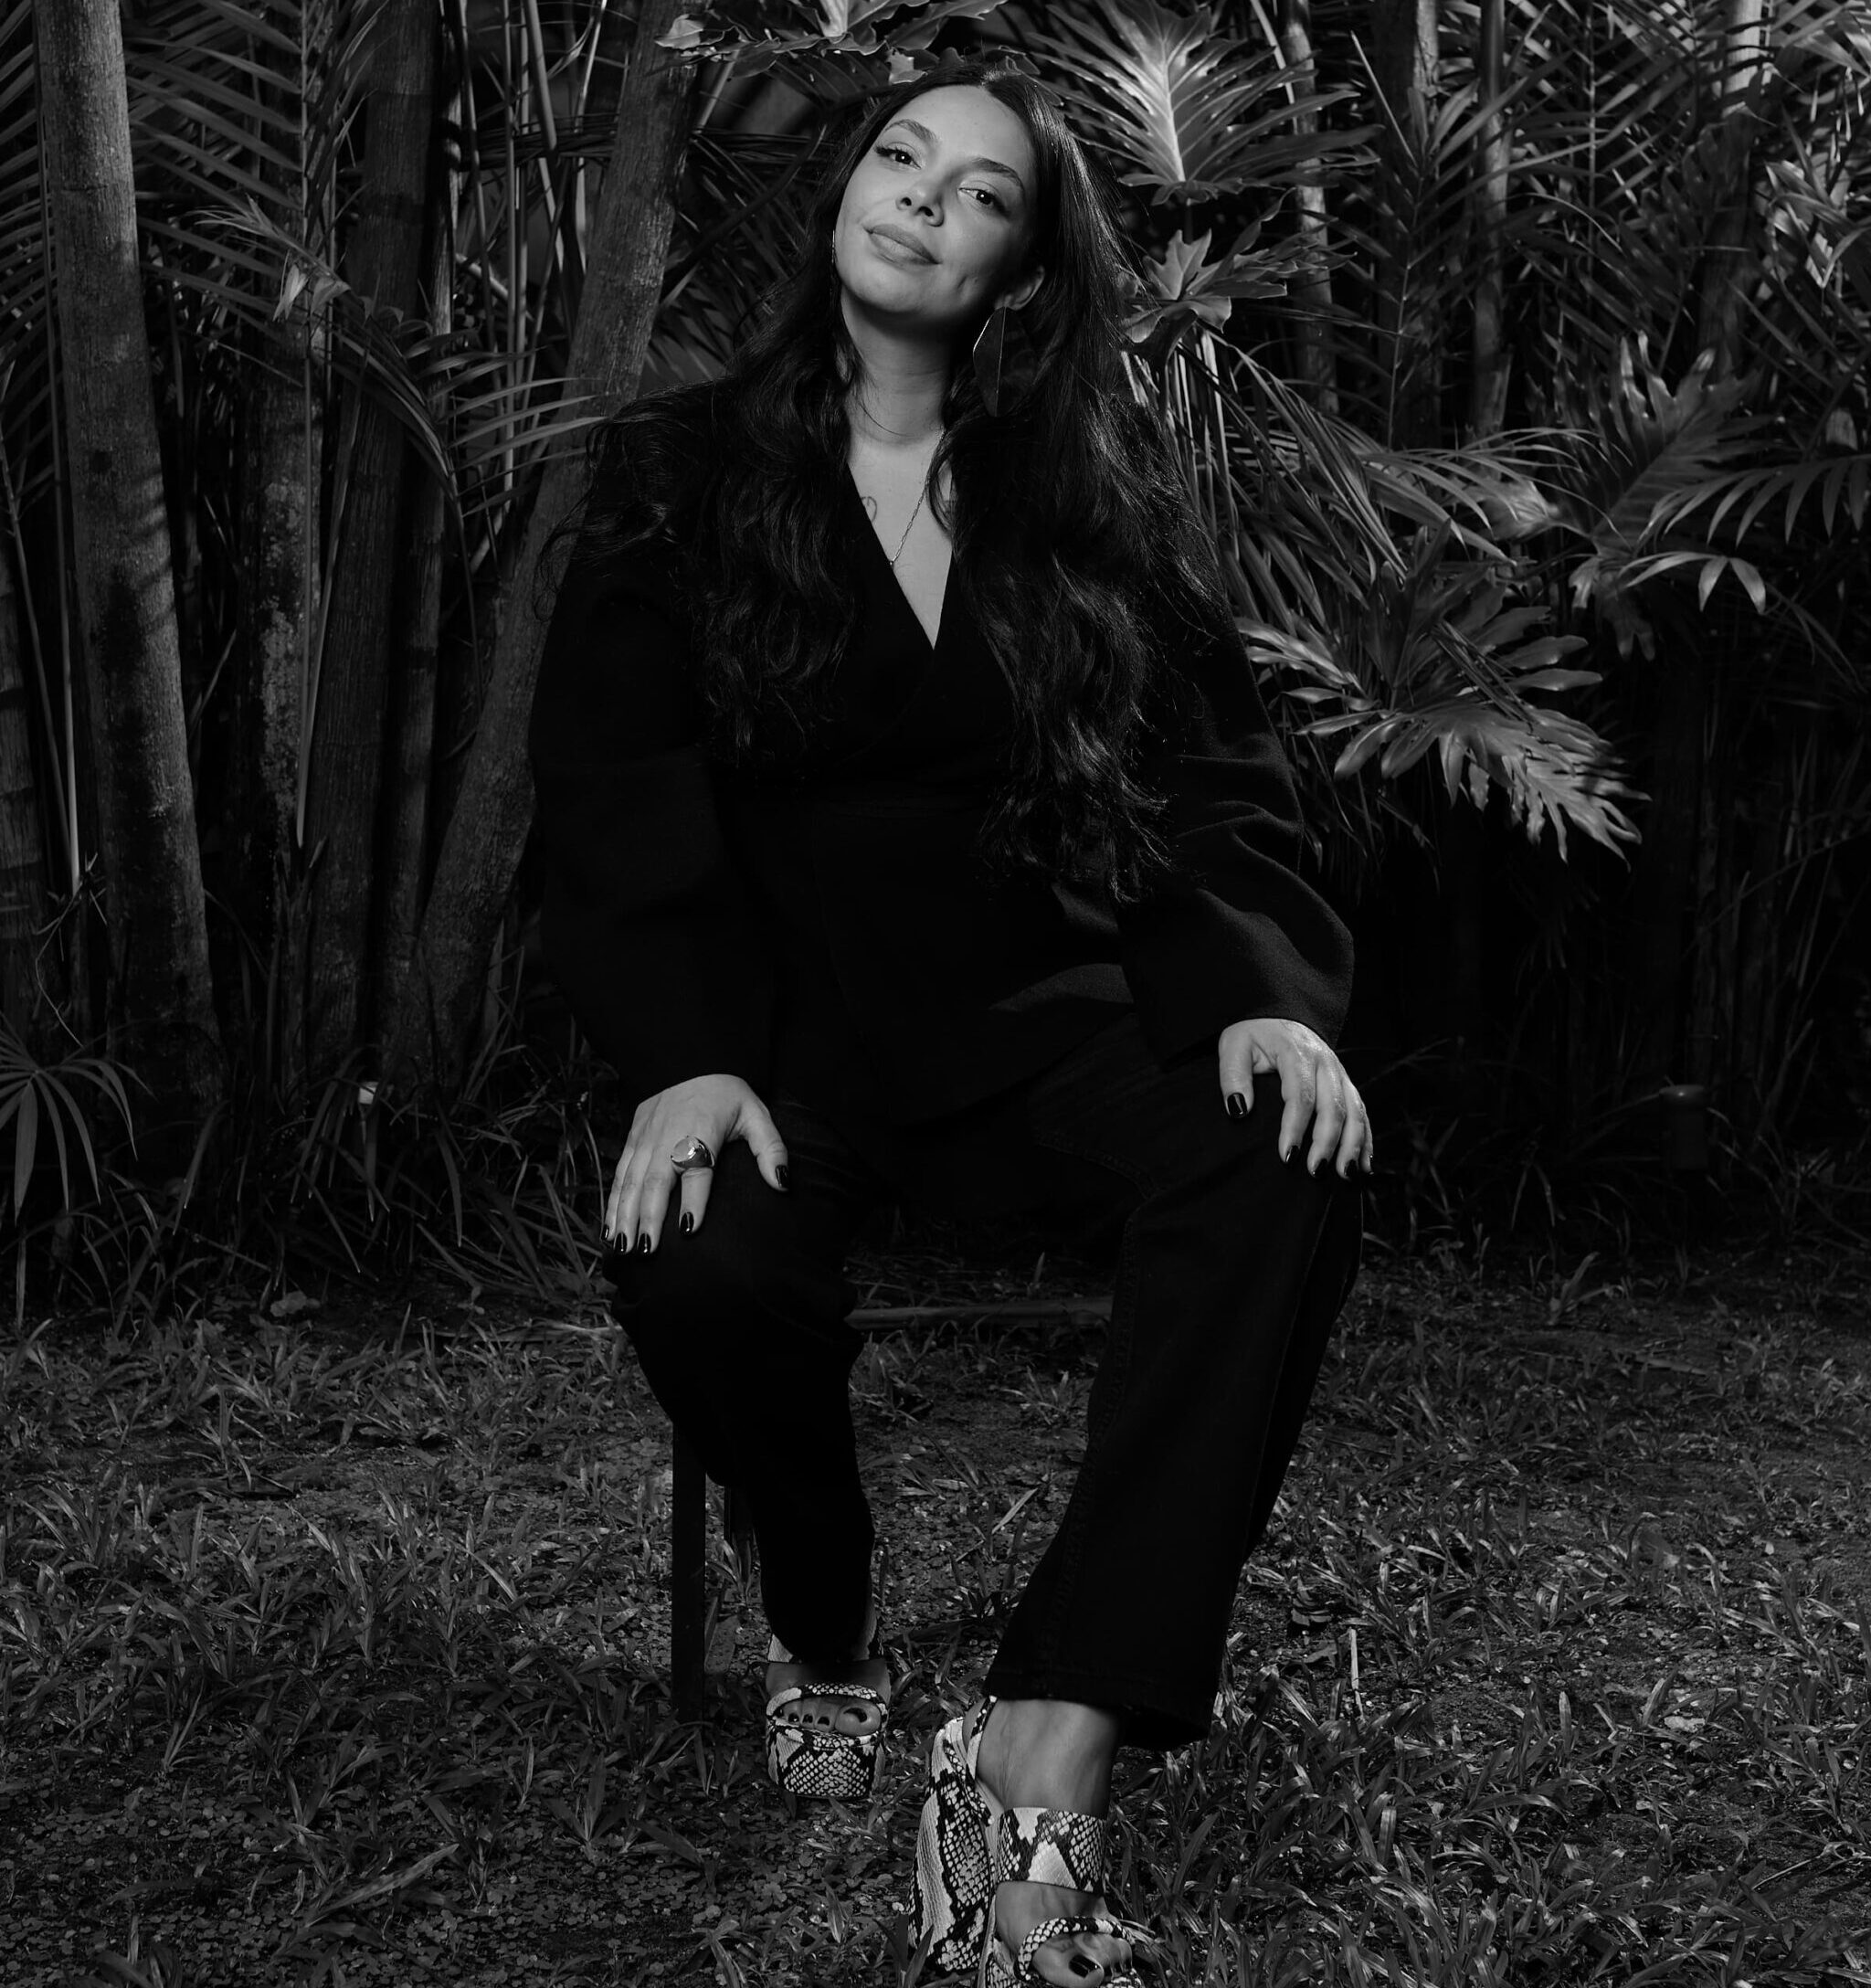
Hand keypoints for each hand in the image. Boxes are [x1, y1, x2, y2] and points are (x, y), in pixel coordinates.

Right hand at [603, 1073, 789, 1252]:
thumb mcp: (756, 1114)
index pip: (697, 1170)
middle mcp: (668, 1137)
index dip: (693, 1199)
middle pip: (656, 1181)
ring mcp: (646, 1138)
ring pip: (631, 1181)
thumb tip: (782, 1183)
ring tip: (622, 1246)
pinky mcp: (632, 1138)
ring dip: (625, 1215)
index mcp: (701, 1132)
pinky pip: (619, 1174)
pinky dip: (613, 1202)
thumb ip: (770, 1149)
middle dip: (648, 1217)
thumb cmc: (726, 1093)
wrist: (690, 1059)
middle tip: (645, 1250)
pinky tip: (610, 1228)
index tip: (689, 1228)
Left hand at [1218, 1018, 1371, 1177]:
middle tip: (1314, 1172)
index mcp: (1297, 1053)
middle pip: (1334, 1106)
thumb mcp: (1233, 1046)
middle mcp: (1326, 1063)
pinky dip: (1365, 1139)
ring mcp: (1340, 1073)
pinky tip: (1363, 1164)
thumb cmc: (1255, 1033)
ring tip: (1345, 1175)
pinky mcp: (1346, 1083)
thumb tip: (1238, 1110)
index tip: (1286, 1156)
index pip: (1301, 1095)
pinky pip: (1361, 1112)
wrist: (1279, 1013)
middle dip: (1326, 1142)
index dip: (1295, 1128)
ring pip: (1355, 1111)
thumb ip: (1233, 1076)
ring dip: (1353, 1145)